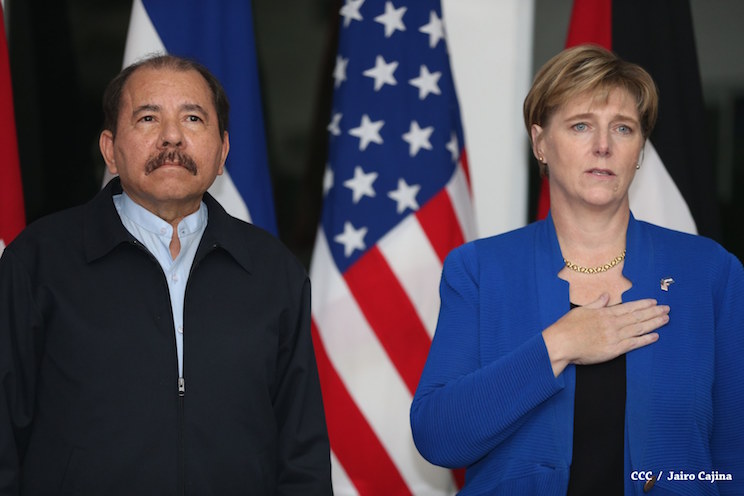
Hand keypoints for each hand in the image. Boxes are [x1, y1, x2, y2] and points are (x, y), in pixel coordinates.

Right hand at [542, 293, 669, 376]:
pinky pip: (633, 344)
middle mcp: (613, 324)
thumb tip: (607, 295)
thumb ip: (597, 303)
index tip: (654, 301)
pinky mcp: (614, 350)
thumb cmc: (567, 327)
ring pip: (639, 328)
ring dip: (654, 323)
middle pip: (638, 316)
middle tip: (667, 309)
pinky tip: (655, 336)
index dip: (643, 304)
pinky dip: (645, 340)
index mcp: (605, 313)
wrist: (561, 343)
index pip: (629, 307)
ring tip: (665, 319)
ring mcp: (614, 337)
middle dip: (654, 312)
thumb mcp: (581, 310)